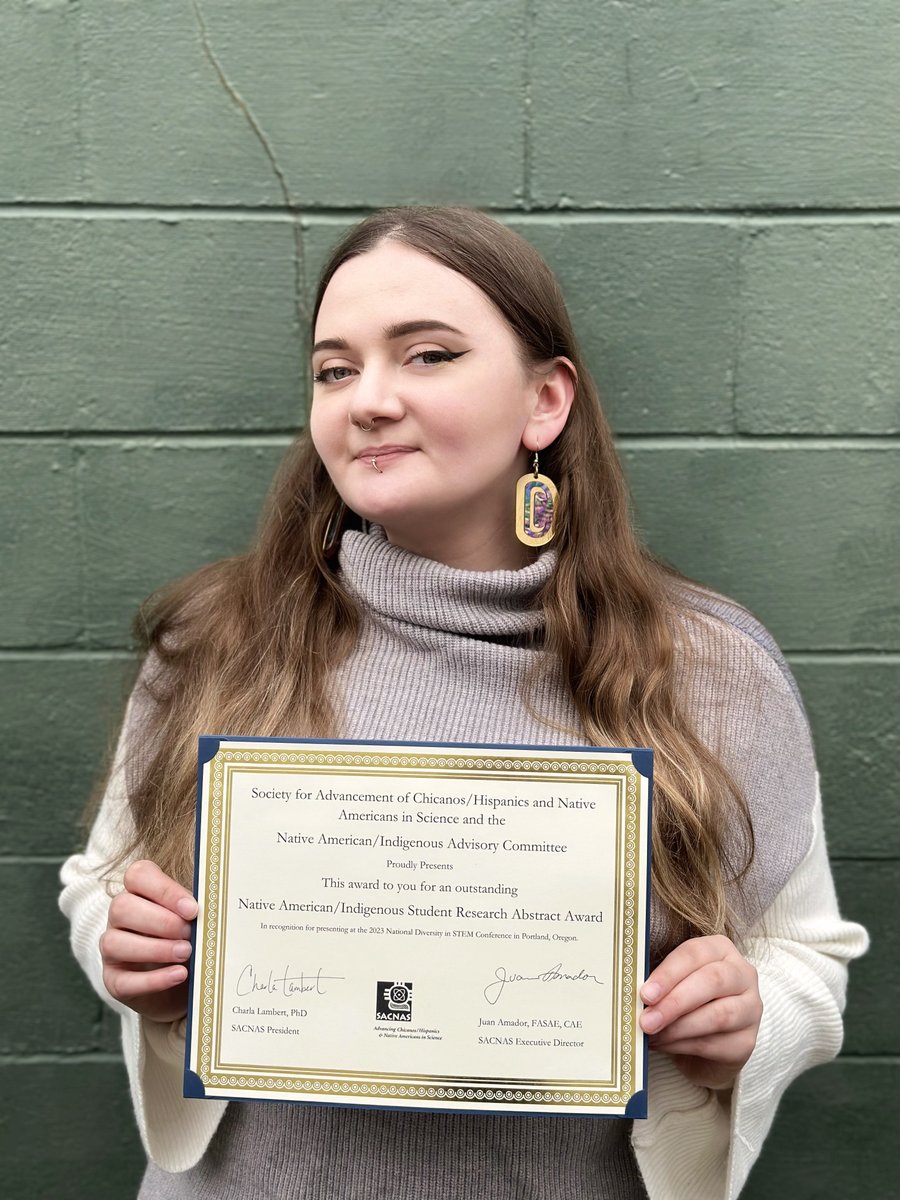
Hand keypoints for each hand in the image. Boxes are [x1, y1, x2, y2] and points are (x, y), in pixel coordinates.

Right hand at [100, 859, 197, 1023]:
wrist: (182, 984)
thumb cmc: (189, 939)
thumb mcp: (193, 920)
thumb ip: (196, 910)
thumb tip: (215, 905)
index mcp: (139, 892)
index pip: (138, 875)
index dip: (164, 890)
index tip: (192, 908)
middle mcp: (119, 918)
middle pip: (122, 907)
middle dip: (160, 921)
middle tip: (190, 933)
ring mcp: (111, 949)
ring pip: (114, 943)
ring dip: (155, 948)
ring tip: (186, 953)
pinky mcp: (114, 980)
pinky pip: (124, 981)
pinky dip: (154, 979)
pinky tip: (179, 975)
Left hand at [639, 934, 761, 1089]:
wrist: (709, 1041)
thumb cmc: (686, 1000)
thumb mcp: (674, 982)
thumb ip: (658, 981)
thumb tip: (630, 990)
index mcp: (721, 949)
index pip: (695, 954)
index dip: (669, 973)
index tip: (645, 994)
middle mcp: (742, 974)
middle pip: (711, 982)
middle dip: (674, 1002)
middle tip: (646, 1020)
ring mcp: (751, 1008)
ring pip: (717, 1015)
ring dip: (678, 1027)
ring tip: (652, 1035)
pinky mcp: (748, 1041)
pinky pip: (715, 1043)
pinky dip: (683, 1045)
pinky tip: (663, 1045)